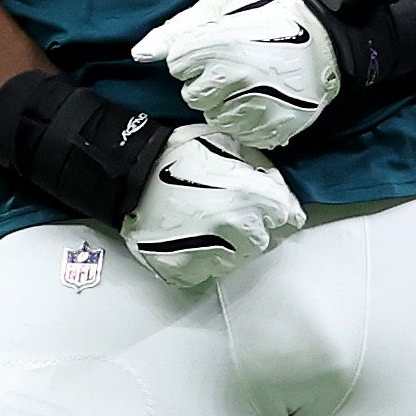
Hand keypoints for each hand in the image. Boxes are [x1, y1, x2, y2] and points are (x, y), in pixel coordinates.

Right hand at [121, 125, 300, 292]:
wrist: (128, 170)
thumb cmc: (174, 153)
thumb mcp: (226, 142)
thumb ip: (259, 165)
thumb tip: (274, 183)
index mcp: (248, 195)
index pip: (286, 216)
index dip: (276, 209)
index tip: (269, 209)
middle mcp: (232, 227)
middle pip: (260, 241)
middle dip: (250, 228)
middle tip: (227, 213)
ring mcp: (206, 252)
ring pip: (233, 261)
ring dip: (226, 247)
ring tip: (204, 225)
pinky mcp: (182, 268)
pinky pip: (203, 274)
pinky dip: (199, 262)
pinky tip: (189, 241)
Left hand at [132, 0, 340, 154]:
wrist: (327, 42)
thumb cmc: (270, 17)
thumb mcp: (222, 6)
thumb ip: (177, 30)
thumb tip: (141, 54)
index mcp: (218, 44)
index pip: (177, 65)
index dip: (193, 54)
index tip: (215, 47)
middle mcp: (233, 79)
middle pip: (191, 94)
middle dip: (206, 80)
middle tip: (234, 65)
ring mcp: (252, 106)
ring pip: (213, 115)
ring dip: (224, 101)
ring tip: (250, 81)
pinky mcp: (270, 128)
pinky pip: (238, 131)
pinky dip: (245, 118)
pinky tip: (261, 99)